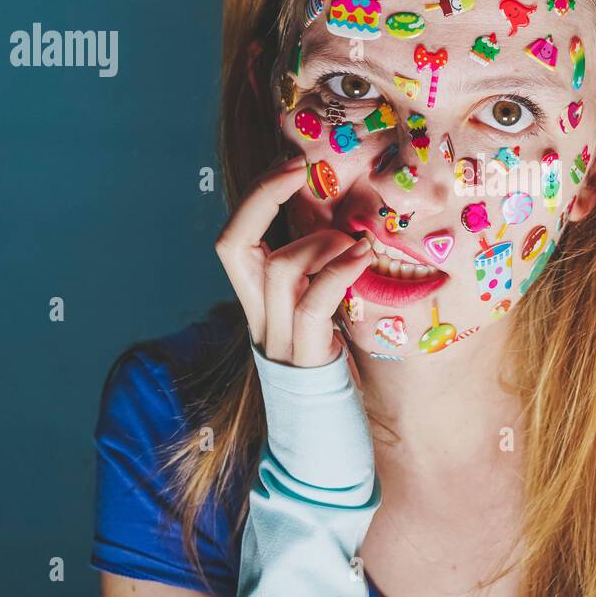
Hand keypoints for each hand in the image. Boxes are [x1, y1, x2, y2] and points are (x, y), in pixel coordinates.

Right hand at [214, 156, 370, 366]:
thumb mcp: (317, 309)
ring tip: (354, 243)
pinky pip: (313, 303)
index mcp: (255, 301)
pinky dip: (340, 271)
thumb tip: (343, 220)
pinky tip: (364, 256)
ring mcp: (279, 338)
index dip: (254, 196)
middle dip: (263, 196)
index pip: (231, 241)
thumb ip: (315, 272)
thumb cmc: (329, 363)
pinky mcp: (307, 356)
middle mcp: (258, 317)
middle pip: (231, 245)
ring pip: (279, 270)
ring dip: (320, 243)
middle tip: (301, 169)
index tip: (290, 163)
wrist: (326, 432)